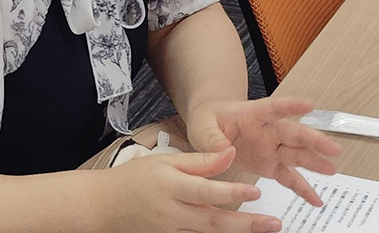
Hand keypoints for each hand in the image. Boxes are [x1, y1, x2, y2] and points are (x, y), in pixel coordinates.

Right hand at [95, 147, 282, 232]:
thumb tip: (229, 153)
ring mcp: (171, 231)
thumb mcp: (164, 162)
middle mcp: (172, 213)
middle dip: (246, 224)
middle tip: (273, 223)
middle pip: (213, 221)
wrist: (104, 207)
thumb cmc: (134, 179)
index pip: (204, 191)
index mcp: (169, 186)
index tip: (255, 190)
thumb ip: (199, 161)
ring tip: (264, 230)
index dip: (230, 192)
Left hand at [184, 98, 340, 205]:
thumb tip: (223, 150)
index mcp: (251, 115)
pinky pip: (289, 177)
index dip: (291, 106)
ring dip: (315, 162)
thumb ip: (211, 138)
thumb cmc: (209, 120)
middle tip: (332, 148)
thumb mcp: (202, 126)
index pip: (273, 108)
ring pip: (297, 154)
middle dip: (313, 140)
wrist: (211, 125)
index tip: (309, 105)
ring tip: (332, 170)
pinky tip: (316, 199)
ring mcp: (271, 148)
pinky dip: (302, 189)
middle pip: (293, 133)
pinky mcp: (270, 165)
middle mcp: (266, 131)